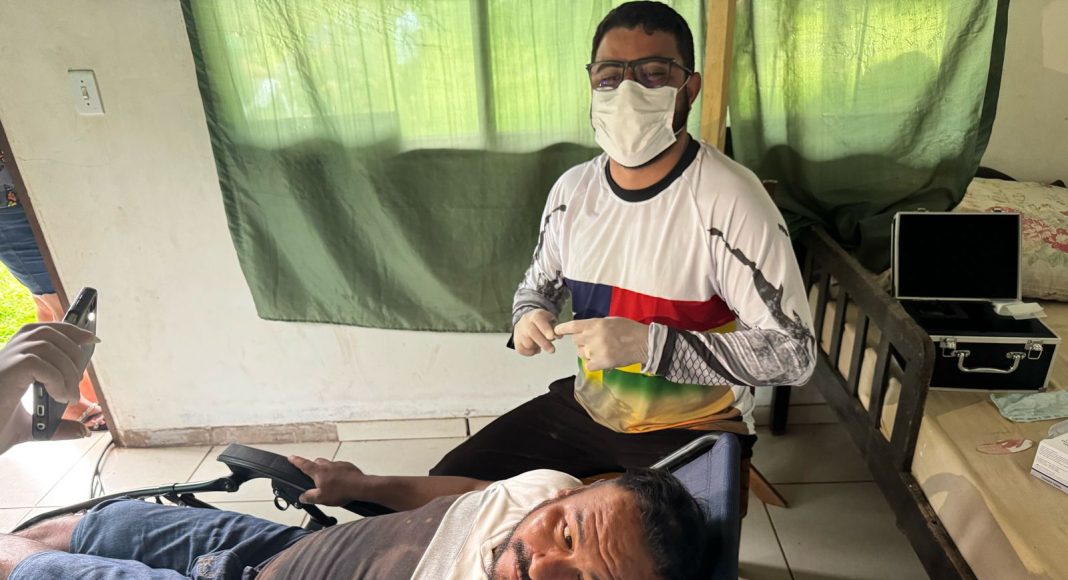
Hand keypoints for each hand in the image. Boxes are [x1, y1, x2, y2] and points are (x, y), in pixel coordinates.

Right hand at [0, 323, 96, 452]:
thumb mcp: (34, 427)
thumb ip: (58, 426)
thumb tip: (82, 431)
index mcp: (14, 360)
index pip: (44, 330)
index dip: (70, 331)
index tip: (91, 340)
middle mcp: (8, 355)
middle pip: (49, 332)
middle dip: (73, 352)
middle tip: (79, 381)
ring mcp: (5, 362)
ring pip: (47, 347)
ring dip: (67, 370)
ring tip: (70, 396)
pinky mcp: (6, 371)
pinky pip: (38, 363)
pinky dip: (56, 379)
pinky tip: (59, 396)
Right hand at [289, 455, 368, 505]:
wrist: (360, 487)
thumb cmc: (341, 491)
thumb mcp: (321, 498)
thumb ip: (309, 497)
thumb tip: (302, 497)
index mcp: (319, 471)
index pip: (304, 464)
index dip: (296, 461)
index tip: (291, 457)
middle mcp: (328, 465)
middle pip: (317, 462)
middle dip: (313, 466)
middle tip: (313, 475)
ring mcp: (339, 464)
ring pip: (329, 465)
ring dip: (327, 471)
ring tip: (329, 483)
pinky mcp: (349, 466)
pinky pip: (340, 468)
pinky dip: (338, 473)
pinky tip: (341, 482)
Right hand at [513, 308, 559, 355]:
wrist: (527, 320)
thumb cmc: (541, 322)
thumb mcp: (550, 320)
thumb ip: (555, 328)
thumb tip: (559, 335)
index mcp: (535, 315)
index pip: (539, 321)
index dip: (545, 329)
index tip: (551, 337)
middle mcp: (525, 322)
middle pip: (532, 333)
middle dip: (544, 343)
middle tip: (552, 350)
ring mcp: (519, 331)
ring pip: (527, 343)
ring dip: (536, 347)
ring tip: (541, 345)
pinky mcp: (516, 340)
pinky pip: (521, 350)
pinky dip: (529, 352)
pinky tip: (535, 349)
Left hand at [554, 317, 648, 371]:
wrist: (644, 343)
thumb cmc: (629, 330)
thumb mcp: (611, 320)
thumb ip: (596, 325)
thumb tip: (583, 329)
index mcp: (596, 324)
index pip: (572, 326)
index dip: (562, 329)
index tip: (556, 331)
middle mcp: (594, 336)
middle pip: (575, 341)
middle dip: (581, 342)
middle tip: (592, 342)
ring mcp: (597, 350)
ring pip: (581, 353)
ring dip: (586, 352)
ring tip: (599, 350)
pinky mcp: (602, 363)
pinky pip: (588, 365)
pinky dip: (592, 363)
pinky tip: (601, 360)